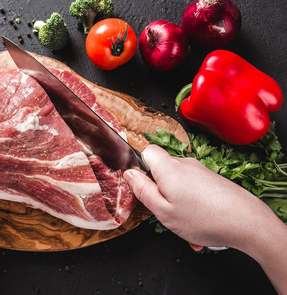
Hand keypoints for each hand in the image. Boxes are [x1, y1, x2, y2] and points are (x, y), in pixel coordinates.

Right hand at [123, 145, 276, 249]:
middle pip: (162, 171)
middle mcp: (185, 164)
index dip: (140, 166)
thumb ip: (142, 190)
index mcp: (168, 168)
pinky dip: (193, 206)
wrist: (248, 222)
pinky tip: (200, 226)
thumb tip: (129, 174)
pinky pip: (194, 191)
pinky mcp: (214, 181)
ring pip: (179, 184)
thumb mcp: (162, 210)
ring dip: (178, 203)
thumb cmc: (203, 218)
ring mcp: (202, 171)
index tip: (142, 185)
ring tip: (186, 226)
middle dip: (160, 191)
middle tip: (165, 213)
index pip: (147, 151)